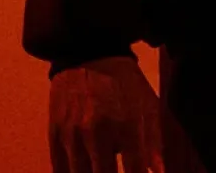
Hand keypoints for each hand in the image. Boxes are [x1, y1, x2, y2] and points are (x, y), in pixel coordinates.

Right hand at [49, 55, 163, 172]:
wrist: (89, 54)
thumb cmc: (124, 84)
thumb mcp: (147, 105)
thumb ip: (155, 142)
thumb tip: (161, 172)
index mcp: (126, 124)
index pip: (134, 170)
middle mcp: (98, 132)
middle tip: (117, 171)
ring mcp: (73, 135)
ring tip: (102, 169)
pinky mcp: (54, 135)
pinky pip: (59, 170)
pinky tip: (82, 171)